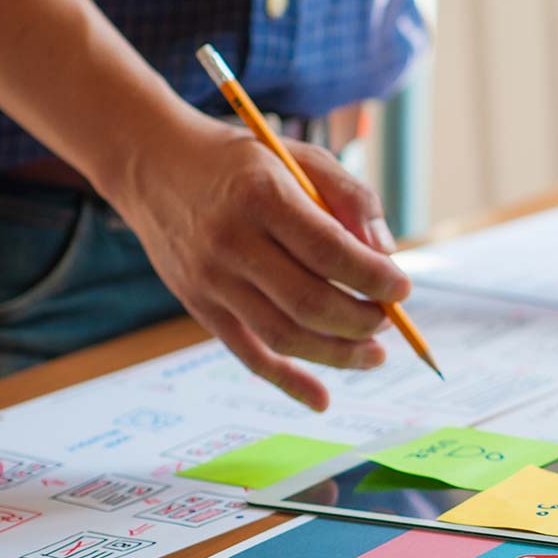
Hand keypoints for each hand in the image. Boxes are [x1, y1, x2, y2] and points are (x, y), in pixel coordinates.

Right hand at [106, 112, 410, 410]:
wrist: (153, 164)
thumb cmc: (241, 160)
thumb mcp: (299, 157)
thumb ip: (351, 196)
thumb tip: (386, 253)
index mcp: (262, 197)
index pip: (329, 251)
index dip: (374, 277)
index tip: (404, 288)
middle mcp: (231, 242)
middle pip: (309, 302)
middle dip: (362, 319)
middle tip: (389, 318)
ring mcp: (211, 279)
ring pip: (282, 335)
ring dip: (338, 354)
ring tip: (376, 355)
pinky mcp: (199, 305)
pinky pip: (246, 354)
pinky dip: (287, 381)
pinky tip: (322, 399)